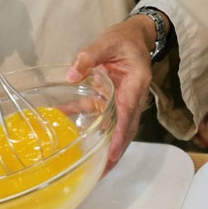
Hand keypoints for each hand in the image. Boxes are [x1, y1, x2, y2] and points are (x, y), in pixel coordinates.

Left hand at [66, 16, 155, 174]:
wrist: (135, 36)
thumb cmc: (123, 39)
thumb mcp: (106, 42)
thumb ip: (88, 56)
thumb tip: (71, 75)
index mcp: (136, 82)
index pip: (127, 112)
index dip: (120, 134)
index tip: (112, 153)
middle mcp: (133, 95)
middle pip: (126, 128)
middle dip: (116, 151)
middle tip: (102, 172)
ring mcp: (124, 99)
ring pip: (117, 127)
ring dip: (107, 146)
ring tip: (94, 168)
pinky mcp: (113, 99)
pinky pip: (104, 117)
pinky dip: (92, 128)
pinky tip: (73, 134)